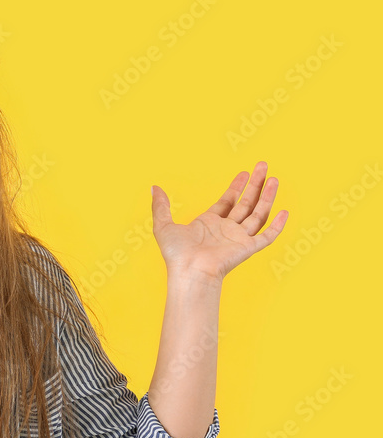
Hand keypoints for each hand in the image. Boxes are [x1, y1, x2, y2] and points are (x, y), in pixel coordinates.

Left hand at [150, 161, 288, 281]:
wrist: (189, 271)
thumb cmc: (176, 254)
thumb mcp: (163, 225)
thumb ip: (160, 206)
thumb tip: (154, 187)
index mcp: (209, 223)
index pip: (227, 201)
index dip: (236, 186)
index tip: (245, 173)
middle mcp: (226, 229)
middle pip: (245, 203)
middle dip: (255, 185)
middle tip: (263, 166)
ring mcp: (238, 238)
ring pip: (257, 214)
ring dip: (266, 197)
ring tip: (274, 179)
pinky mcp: (248, 248)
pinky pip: (267, 236)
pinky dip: (276, 225)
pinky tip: (284, 211)